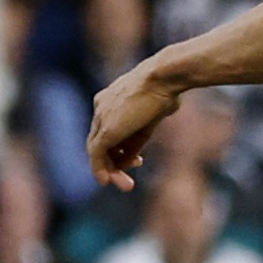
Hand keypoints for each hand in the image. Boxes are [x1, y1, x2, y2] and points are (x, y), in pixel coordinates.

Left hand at [84, 68, 179, 191]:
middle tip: (127, 180)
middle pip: (101, 141)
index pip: (110, 129)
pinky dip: (100, 168)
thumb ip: (137, 137)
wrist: (164, 78)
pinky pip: (96, 154)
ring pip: (97, 150)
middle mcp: (102, 107)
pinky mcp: (105, 130)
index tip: (137, 160)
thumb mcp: (151, 117)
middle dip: (114, 162)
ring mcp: (101, 117)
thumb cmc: (166, 90)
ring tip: (127, 185)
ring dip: (110, 170)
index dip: (122, 148)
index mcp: (111, 99)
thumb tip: (132, 157)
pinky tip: (106, 180)